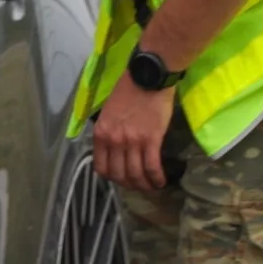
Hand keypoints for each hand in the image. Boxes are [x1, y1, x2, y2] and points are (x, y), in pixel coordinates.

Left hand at [92, 76, 175, 192]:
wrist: (148, 76)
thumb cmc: (129, 89)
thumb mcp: (109, 111)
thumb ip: (109, 131)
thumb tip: (114, 147)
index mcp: (101, 133)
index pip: (101, 167)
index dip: (112, 178)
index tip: (120, 178)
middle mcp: (114, 141)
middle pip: (119, 175)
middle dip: (129, 185)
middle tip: (138, 185)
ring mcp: (132, 142)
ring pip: (135, 174)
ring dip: (144, 185)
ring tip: (151, 187)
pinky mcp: (151, 140)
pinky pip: (152, 167)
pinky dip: (156, 178)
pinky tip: (161, 181)